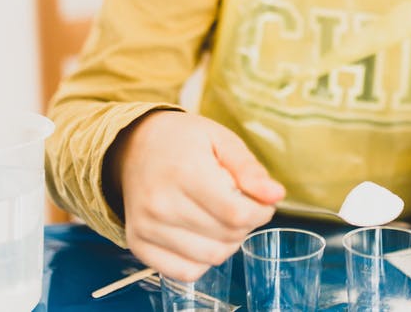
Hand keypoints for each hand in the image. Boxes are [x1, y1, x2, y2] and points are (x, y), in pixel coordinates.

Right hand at [113, 111, 284, 280]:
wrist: (134, 146)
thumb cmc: (183, 141)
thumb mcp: (222, 140)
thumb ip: (250, 169)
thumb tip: (276, 195)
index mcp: (185, 172)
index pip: (237, 214)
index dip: (261, 212)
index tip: (261, 201)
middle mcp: (161, 203)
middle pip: (227, 237)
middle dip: (246, 224)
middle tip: (238, 205)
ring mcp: (147, 227)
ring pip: (211, 258)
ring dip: (228, 243)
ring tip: (221, 218)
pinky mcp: (138, 244)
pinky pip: (185, 272)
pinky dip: (203, 260)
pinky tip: (203, 236)